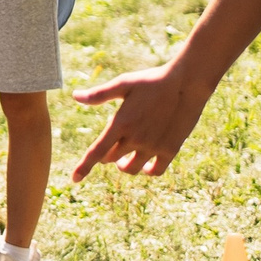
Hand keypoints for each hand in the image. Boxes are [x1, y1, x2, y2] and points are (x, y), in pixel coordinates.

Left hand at [70, 61, 207, 180]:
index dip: (84, 167)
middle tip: (110, 148)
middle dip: (107, 156)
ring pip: (132, 168)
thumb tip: (75, 96)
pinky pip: (155, 170)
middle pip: (112, 158)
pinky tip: (146, 166)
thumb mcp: (124, 83)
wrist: (186, 83)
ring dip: (125, 166)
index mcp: (120, 123)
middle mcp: (135, 139)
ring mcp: (153, 146)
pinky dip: (148, 171)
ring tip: (125, 161)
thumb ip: (99, 94)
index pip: (97, 152)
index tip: (74, 179)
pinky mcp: (170, 149)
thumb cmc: (152, 81)